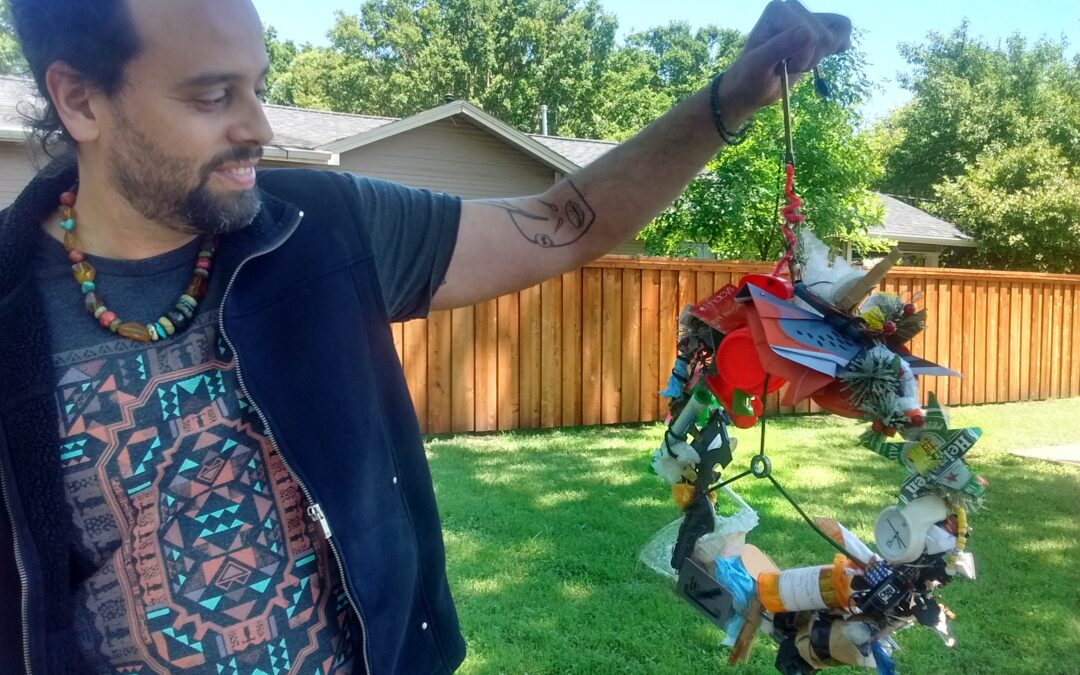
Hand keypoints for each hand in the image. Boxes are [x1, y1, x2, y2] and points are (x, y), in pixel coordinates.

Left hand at [719, 1, 851, 122]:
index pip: (811, 34)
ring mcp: (807, 17)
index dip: (800, 58)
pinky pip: (844, 29)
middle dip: (808, 59)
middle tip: (785, 65)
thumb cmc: (750, 77)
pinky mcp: (817, 28)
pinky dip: (837, 47)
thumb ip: (780, 47)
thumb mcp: (758, 65)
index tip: (778, 66)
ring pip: (838, 34)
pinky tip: (819, 56)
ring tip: (795, 62)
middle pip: (826, 36)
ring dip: (818, 57)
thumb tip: (808, 33)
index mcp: (778, 10)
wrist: (751, 87)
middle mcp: (793, 8)